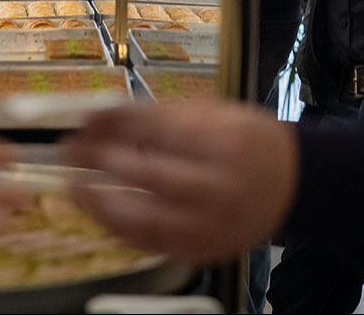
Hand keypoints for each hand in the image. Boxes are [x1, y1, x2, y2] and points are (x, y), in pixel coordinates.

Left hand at [59, 101, 298, 260]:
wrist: (295, 184)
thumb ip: (159, 114)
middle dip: (100, 161)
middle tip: (69, 151)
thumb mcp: (214, 112)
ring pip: (145, 219)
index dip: (112, 125)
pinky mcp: (204, 250)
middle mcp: (219, 187)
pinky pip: (152, 244)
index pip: (155, 131)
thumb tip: (101, 114)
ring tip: (74, 186)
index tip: (81, 119)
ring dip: (100, 203)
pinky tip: (99, 211)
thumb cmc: (248, 140)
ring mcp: (212, 225)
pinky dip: (119, 229)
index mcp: (224, 142)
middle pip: (149, 176)